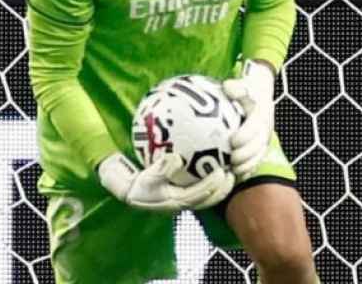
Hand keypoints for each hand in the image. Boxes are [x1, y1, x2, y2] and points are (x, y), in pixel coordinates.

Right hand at [98, 152, 233, 212]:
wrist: (128, 193)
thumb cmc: (138, 185)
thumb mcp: (147, 176)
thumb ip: (162, 168)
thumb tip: (177, 158)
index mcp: (177, 201)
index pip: (201, 195)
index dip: (214, 186)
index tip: (223, 171)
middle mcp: (183, 203)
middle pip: (209, 199)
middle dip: (223, 188)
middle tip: (233, 172)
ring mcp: (183, 200)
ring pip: (207, 196)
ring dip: (220, 187)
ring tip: (229, 170)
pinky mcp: (181, 195)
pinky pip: (199, 189)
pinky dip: (208, 181)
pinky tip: (212, 165)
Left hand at [223, 59, 274, 178]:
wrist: (260, 94)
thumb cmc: (246, 90)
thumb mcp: (242, 85)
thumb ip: (236, 87)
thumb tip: (228, 86)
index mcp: (260, 113)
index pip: (255, 126)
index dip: (246, 135)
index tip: (233, 142)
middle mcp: (265, 127)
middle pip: (259, 144)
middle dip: (246, 154)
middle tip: (232, 160)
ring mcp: (264, 138)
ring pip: (259, 155)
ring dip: (248, 164)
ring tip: (234, 171)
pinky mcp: (261, 146)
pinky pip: (257, 160)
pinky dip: (249, 168)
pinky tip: (237, 175)